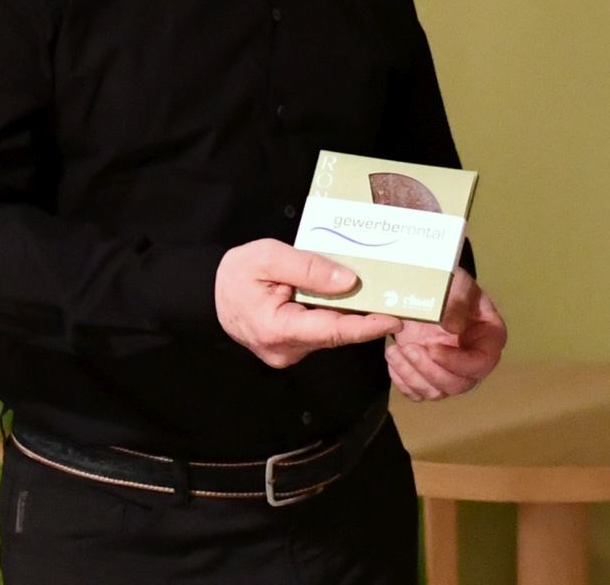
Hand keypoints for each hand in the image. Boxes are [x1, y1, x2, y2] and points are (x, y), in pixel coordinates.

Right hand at [215, 239, 405, 367]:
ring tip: (381, 293)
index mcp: (276, 329)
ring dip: (354, 315)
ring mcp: (288, 352)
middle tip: (399, 299)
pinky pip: (322, 332)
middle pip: (337, 333)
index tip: (396, 318)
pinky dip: (338, 315)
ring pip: (331, 333)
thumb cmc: (237, 272)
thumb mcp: (269, 257)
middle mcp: (285, 349)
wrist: (209, 292)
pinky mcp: (291, 347)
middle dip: (368, 317)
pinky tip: (353, 297)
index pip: (333, 331)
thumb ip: (309, 268)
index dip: (368, 326)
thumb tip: (349, 281)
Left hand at [385, 268, 506, 401]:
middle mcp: (473, 361)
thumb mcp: (455, 283)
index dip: (457, 362)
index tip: (433, 348)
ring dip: (412, 375)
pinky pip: (417, 393)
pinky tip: (393, 358)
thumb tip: (454, 328)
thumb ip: (457, 302)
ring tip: (394, 350)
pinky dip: (402, 380)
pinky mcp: (428, 377)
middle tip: (409, 348)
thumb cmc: (447, 283)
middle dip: (430, 370)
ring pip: (436, 392)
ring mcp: (450, 372)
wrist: (422, 287)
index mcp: (489, 338)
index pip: (482, 363)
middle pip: (458, 385)